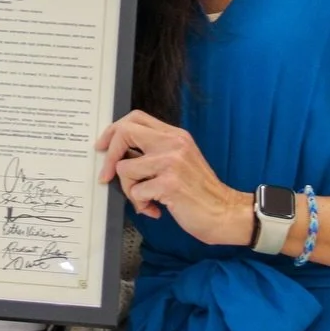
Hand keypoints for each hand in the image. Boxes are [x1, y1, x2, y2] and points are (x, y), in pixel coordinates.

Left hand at [96, 110, 249, 245]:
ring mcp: (172, 162)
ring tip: (146, 200)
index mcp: (175, 135)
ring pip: (125, 169)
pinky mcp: (169, 184)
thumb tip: (120, 154)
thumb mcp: (181, 161)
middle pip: (125, 132)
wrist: (225, 213)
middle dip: (110, 156)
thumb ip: (155, 152)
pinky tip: (155, 209)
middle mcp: (174, 143)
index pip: (136, 118)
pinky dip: (141, 205)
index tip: (104, 146)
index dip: (114, 130)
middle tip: (107, 174)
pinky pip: (136, 192)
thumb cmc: (200, 192)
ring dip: (129, 190)